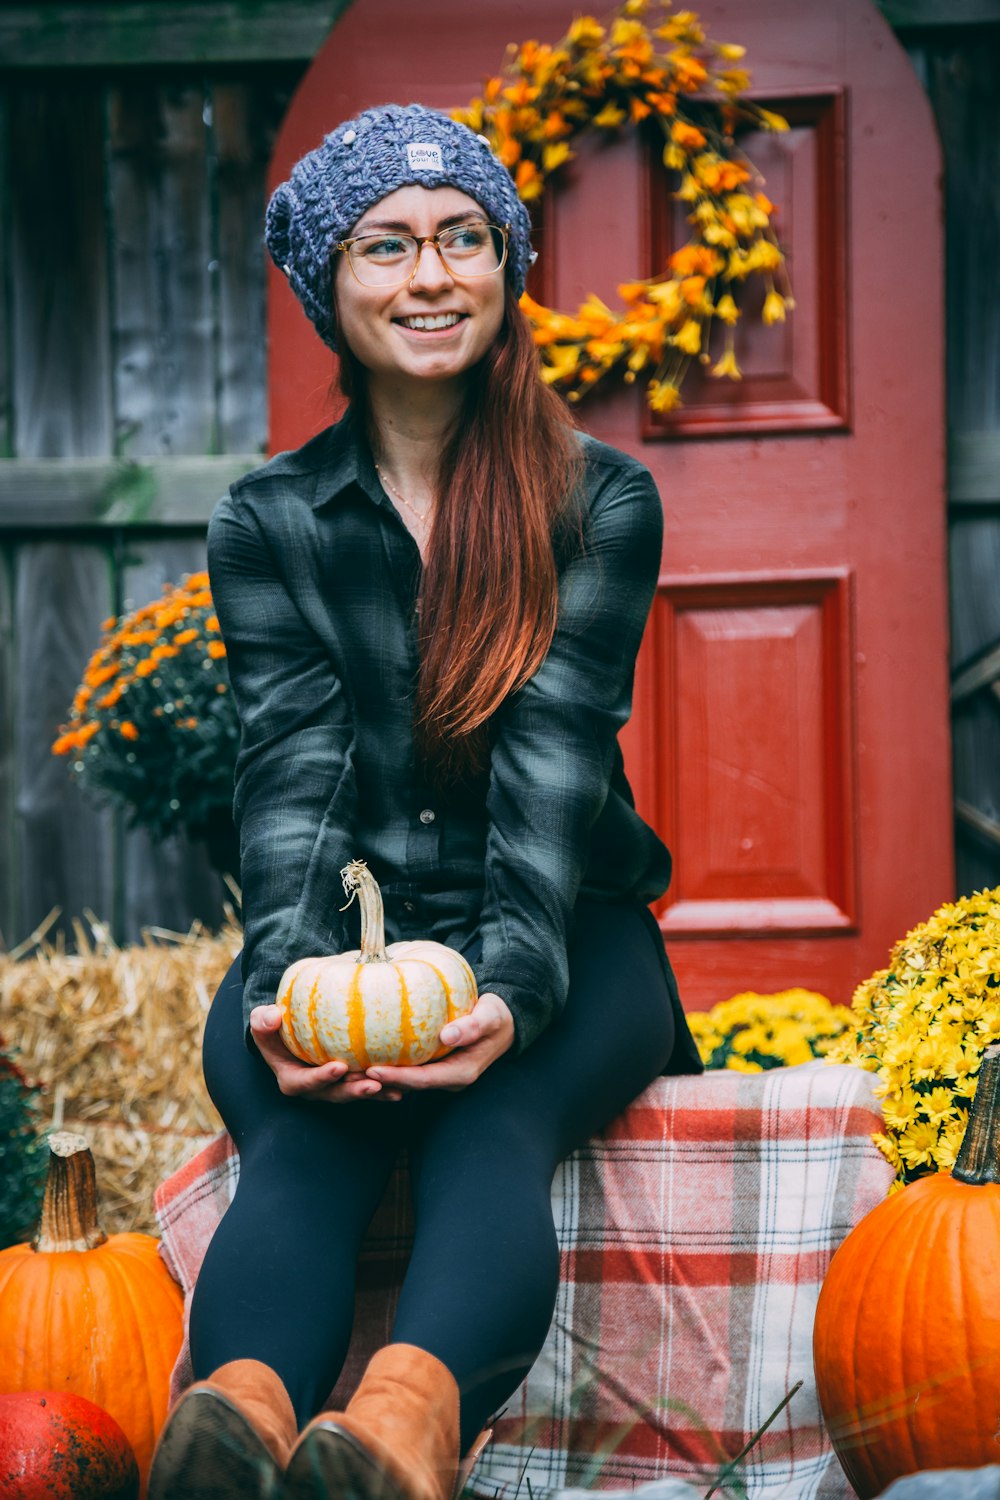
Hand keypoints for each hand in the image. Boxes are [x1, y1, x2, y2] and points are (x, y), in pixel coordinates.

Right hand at [249, 1005, 403, 1102]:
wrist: (287, 1034)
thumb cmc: (274, 1027)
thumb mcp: (262, 1021)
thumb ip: (262, 1021)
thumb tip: (272, 1017)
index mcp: (292, 1079)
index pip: (306, 1082)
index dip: (322, 1078)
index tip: (339, 1067)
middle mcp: (314, 1089)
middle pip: (335, 1093)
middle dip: (354, 1090)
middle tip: (373, 1084)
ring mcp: (332, 1088)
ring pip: (354, 1093)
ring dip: (374, 1093)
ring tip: (393, 1090)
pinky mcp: (347, 1082)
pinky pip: (366, 1087)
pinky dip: (383, 1089)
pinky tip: (401, 1088)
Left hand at [365, 992, 514, 1093]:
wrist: (503, 1022)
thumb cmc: (496, 1016)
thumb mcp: (490, 1017)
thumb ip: (472, 1027)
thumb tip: (446, 1036)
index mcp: (461, 1073)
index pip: (422, 1080)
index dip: (396, 1078)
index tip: (372, 1070)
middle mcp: (448, 1079)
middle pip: (409, 1085)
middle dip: (380, 1082)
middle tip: (349, 1072)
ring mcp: (441, 1074)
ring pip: (406, 1080)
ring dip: (380, 1077)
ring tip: (350, 1068)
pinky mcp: (435, 1065)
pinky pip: (409, 1068)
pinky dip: (390, 1064)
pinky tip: (367, 1054)